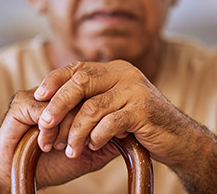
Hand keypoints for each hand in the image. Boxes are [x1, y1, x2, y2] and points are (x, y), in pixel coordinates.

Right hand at [0, 89, 118, 189]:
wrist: (19, 177)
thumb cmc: (54, 164)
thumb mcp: (88, 152)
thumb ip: (107, 139)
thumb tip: (131, 131)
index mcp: (72, 99)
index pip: (97, 93)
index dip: (107, 112)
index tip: (120, 132)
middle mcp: (56, 92)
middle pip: (83, 94)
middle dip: (87, 122)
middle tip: (91, 143)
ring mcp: (38, 94)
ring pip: (65, 102)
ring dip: (67, 128)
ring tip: (65, 147)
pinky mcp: (20, 103)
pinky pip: (44, 110)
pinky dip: (50, 129)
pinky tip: (49, 145)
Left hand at [34, 60, 192, 168]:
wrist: (179, 138)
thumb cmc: (142, 124)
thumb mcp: (117, 105)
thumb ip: (94, 98)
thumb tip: (55, 103)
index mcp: (115, 69)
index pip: (77, 67)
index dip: (54, 79)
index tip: (38, 95)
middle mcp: (124, 73)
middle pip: (81, 82)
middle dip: (59, 104)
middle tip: (44, 125)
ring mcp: (135, 90)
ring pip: (93, 107)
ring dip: (76, 131)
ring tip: (68, 149)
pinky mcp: (143, 110)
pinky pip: (111, 123)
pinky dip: (96, 137)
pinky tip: (91, 147)